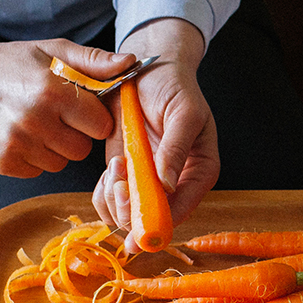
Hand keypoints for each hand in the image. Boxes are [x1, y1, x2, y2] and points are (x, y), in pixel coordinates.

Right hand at [0, 20, 139, 177]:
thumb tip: (131, 64)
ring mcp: (16, 144)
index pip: (101, 125)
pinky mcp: (1, 162)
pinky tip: (21, 135)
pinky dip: (33, 157)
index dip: (94, 117)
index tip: (81, 108)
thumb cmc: (13, 63)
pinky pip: (37, 171)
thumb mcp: (54, 52)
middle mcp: (34, 120)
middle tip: (56, 115)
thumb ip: (94, 61)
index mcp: (53, 91)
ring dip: (55, 147)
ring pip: (61, 163)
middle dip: (75, 134)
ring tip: (36, 123)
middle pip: (82, 149)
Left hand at [91, 18, 219, 250]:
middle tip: (119, 182)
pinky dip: (103, 193)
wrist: (145, 70)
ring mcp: (146, 182)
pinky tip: (109, 171)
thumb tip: (168, 185)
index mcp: (199, 171)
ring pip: (128, 215)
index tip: (140, 232)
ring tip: (116, 165)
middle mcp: (175, 184)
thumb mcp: (183, 113)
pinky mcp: (124, 177)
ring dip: (115, 198)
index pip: (184, 208)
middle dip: (132, 208)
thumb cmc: (173, 87)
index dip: (162, 222)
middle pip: (153, 219)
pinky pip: (110, 201)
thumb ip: (176, 148)